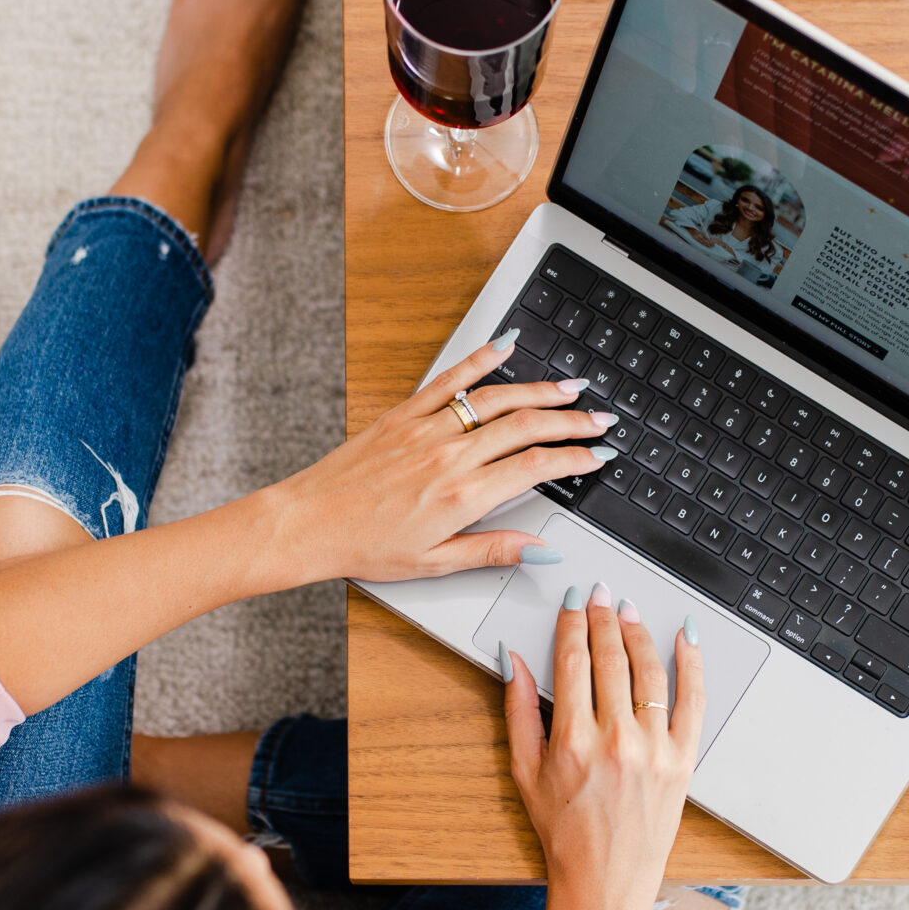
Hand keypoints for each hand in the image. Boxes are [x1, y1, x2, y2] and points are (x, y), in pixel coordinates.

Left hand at [260, 333, 613, 585]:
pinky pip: (448, 380)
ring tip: (570, 386)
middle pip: (526, 426)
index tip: (598, 454)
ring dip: (539, 389)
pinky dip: (479, 359)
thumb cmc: (363, 546)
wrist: (307, 523)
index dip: (575, 457)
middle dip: (571, 420)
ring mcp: (426, 428)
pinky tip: (504, 346)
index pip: (536, 467)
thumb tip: (541, 551)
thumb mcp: (435, 563)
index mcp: (461, 495)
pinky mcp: (403, 413)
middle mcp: (449, 455)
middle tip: (601, 418)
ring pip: (496, 398)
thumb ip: (493, 551)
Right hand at [501, 587, 704, 909]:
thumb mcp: (525, 773)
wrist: (605, 883)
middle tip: (601, 595)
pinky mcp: (683, 761)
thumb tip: (514, 662)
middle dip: (604, 618)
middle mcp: (615, 740)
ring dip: (639, 633)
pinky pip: (693, 701)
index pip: (572, 661)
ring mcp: (654, 749)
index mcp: (572, 741)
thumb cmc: (564, 834)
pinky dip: (692, 664)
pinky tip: (686, 639)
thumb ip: (518, 712)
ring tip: (630, 611)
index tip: (574, 603)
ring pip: (649, 671)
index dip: (572, 624)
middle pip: (611, 658)